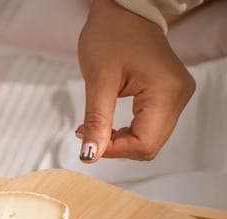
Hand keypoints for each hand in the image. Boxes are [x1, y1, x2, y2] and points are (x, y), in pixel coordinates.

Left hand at [76, 0, 194, 161]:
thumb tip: (90, 156)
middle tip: (87, 132)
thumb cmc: (111, 35)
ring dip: (120, 140)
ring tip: (94, 125)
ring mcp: (176, 96)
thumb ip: (96, 121)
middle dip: (116, 146)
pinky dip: (126, 132)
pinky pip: (149, 127)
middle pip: (149, 145)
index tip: (88, 142)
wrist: (123, 11)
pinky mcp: (168, 95)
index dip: (114, 151)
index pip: (145, 144)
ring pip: (149, 139)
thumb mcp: (98, 80)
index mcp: (167, 92)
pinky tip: (107, 123)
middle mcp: (179, 96)